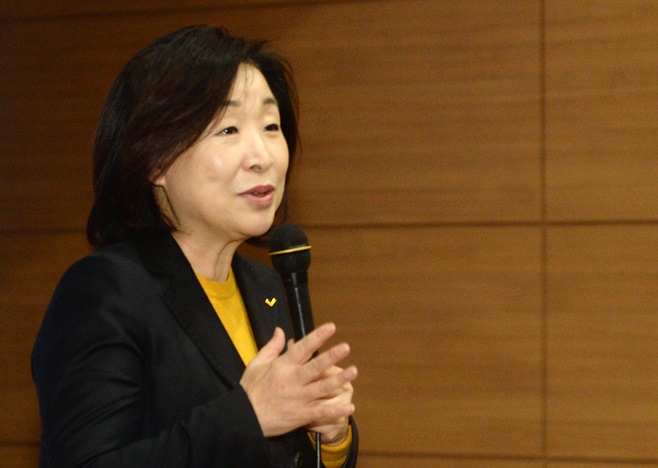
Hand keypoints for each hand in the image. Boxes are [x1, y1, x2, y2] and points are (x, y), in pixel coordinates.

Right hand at [240, 323, 356, 437]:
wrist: (244, 417)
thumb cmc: (250, 389)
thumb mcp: (256, 363)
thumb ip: (271, 346)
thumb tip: (280, 330)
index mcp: (283, 366)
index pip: (303, 348)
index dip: (317, 336)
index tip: (331, 327)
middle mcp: (293, 380)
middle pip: (315, 367)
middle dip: (331, 356)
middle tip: (346, 347)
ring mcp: (299, 398)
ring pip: (322, 388)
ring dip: (338, 379)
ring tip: (353, 371)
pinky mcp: (301, 415)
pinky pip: (321, 412)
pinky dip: (336, 410)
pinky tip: (349, 406)